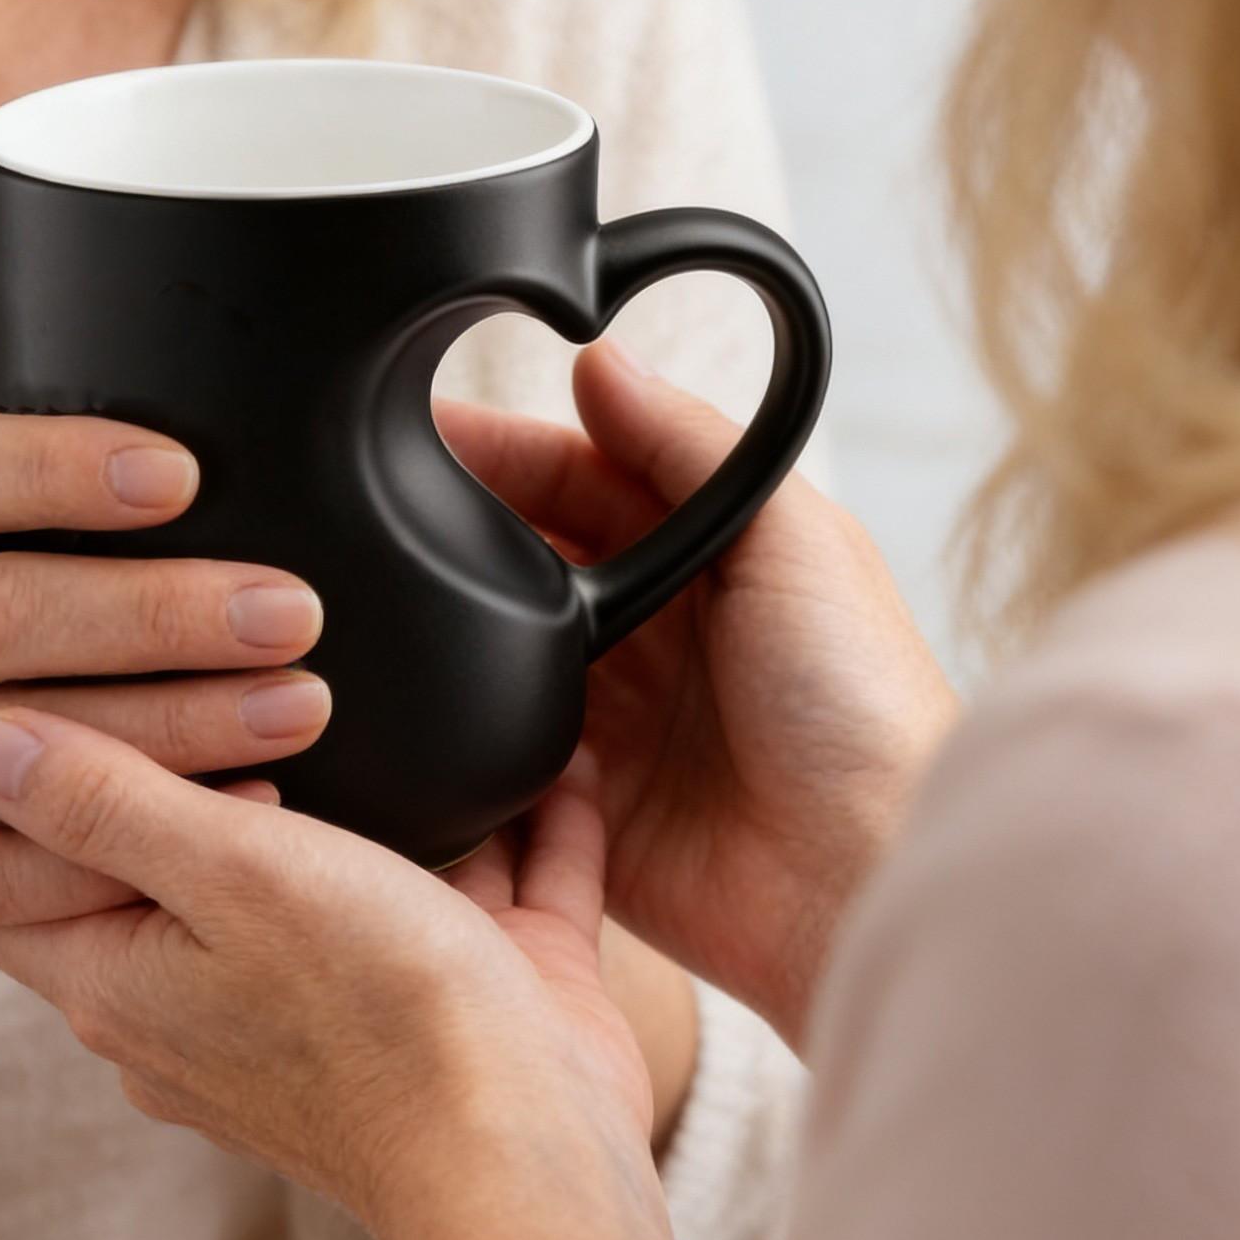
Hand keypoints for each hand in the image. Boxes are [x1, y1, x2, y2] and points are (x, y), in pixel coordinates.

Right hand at [0, 352, 333, 974]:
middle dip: (155, 611)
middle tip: (291, 609)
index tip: (182, 470)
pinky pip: (9, 876)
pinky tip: (230, 814)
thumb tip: (53, 307)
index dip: (54, 467)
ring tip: (296, 705)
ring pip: (16, 747)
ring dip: (170, 729)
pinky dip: (123, 849)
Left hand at [0, 707, 652, 1230]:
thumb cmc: (371, 1016)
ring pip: (333, 884)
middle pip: (175, 874)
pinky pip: (472, 897)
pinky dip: (505, 837)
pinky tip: (553, 763)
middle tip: (229, 669)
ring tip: (387, 701)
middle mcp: (212, 1012)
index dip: (32, 787)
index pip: (22, 884)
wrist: (530, 1162)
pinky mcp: (447, 1009)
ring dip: (361, 800)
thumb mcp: (222, 873)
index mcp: (128, 988)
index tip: (78, 688)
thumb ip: (104, 803)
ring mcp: (333, 1017)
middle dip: (203, 775)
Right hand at [438, 343, 957, 1048]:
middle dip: (458, 525)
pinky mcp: (573, 805)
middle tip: (374, 500)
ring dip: (450, 621)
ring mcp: (608, 719)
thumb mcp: (793, 540)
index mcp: (704, 558)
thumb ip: (690, 447)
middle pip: (526, 556)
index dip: (505, 449)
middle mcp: (650, 632)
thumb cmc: (864, 706)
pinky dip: (456, 720)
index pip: (580, 478)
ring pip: (495, 648)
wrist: (864, 880)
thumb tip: (602, 359)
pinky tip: (415, 690)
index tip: (423, 424)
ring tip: (379, 588)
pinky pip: (489, 748)